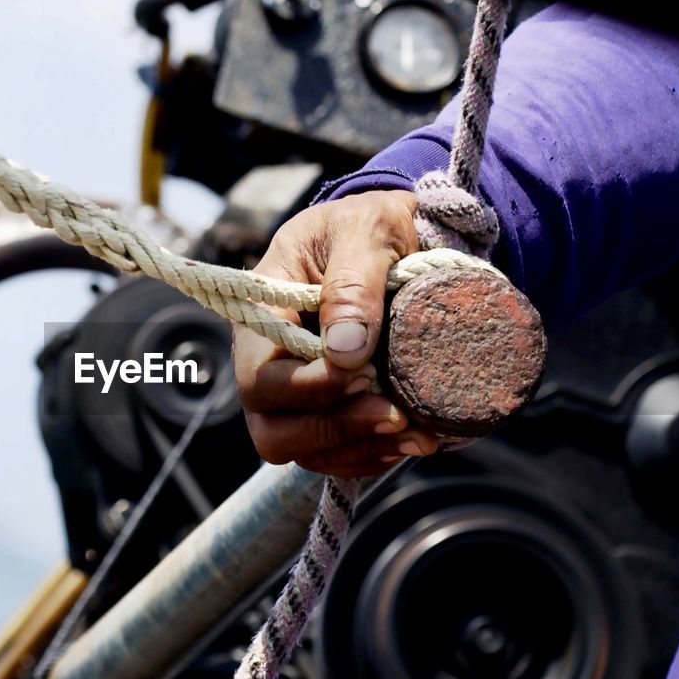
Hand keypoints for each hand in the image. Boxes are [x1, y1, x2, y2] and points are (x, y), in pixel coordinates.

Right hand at [233, 190, 438, 476]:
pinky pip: (335, 454)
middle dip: (332, 431)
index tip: (365, 376)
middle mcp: (267, 358)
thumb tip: (345, 351)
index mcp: (262, 309)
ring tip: (417, 435)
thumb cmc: (373, 223)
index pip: (261, 375)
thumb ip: (354, 282)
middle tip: (394, 416)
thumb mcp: (368, 229)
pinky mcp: (326, 409)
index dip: (309, 389)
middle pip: (271, 428)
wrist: (397, 235)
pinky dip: (372, 455)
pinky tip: (413, 438)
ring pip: (303, 450)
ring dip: (359, 449)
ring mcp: (294, 390)